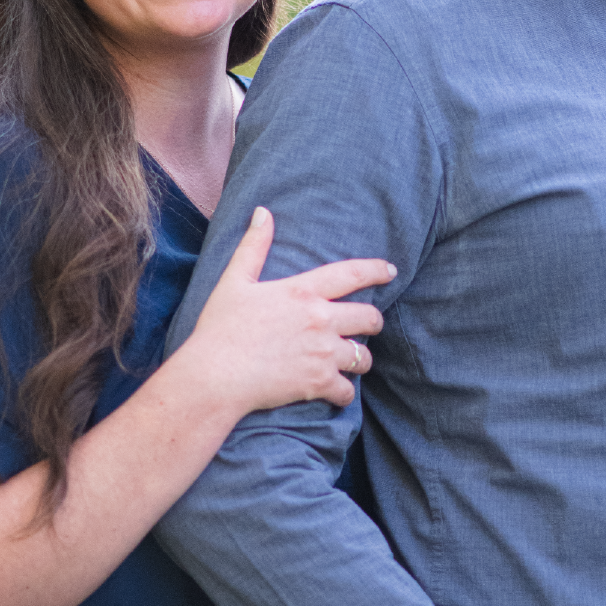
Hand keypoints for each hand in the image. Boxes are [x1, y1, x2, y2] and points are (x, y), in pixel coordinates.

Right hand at [184, 208, 394, 414]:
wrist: (214, 375)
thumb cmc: (220, 328)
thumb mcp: (234, 281)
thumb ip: (253, 246)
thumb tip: (263, 212)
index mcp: (302, 291)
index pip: (352, 274)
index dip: (375, 270)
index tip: (391, 271)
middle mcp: (320, 319)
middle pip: (369, 317)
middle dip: (373, 321)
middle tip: (369, 325)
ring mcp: (323, 352)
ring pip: (363, 356)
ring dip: (360, 359)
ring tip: (351, 362)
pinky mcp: (319, 383)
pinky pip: (347, 391)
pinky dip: (343, 393)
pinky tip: (335, 392)